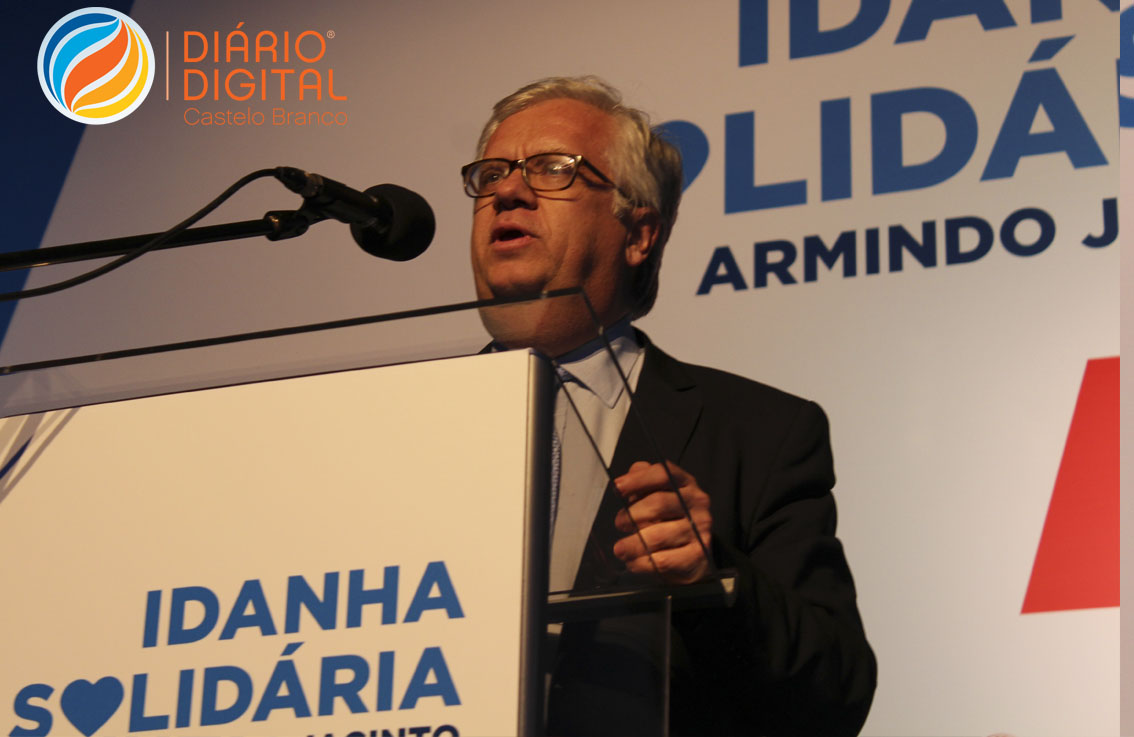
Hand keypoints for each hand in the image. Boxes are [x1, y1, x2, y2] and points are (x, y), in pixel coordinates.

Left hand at [611, 460, 712, 583]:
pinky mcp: (698, 554)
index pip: (662, 474)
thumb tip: (623, 483)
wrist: (694, 553)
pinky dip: (642, 563)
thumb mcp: (657, 495)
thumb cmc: (670, 519)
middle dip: (632, 515)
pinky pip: (663, 560)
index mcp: (685, 483)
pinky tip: (633, 562)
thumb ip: (641, 484)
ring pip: (657, 536)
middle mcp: (696, 503)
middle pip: (658, 503)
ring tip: (620, 548)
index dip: (637, 480)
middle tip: (620, 523)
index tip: (617, 487)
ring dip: (633, 544)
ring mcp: (699, 529)